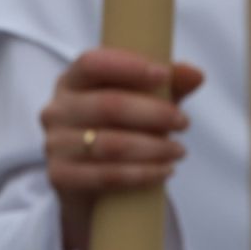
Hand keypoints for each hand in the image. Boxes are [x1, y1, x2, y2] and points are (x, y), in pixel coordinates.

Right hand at [42, 49, 203, 249]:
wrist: (93, 186)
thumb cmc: (120, 131)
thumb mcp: (144, 103)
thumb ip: (168, 85)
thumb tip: (196, 74)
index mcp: (71, 80)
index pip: (92, 63)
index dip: (127, 66)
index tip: (164, 74)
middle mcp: (56, 109)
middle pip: (108, 105)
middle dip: (153, 113)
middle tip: (184, 122)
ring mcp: (54, 144)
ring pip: (110, 144)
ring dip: (153, 148)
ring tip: (179, 151)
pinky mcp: (60, 177)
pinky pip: (106, 175)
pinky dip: (141, 174)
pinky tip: (165, 171)